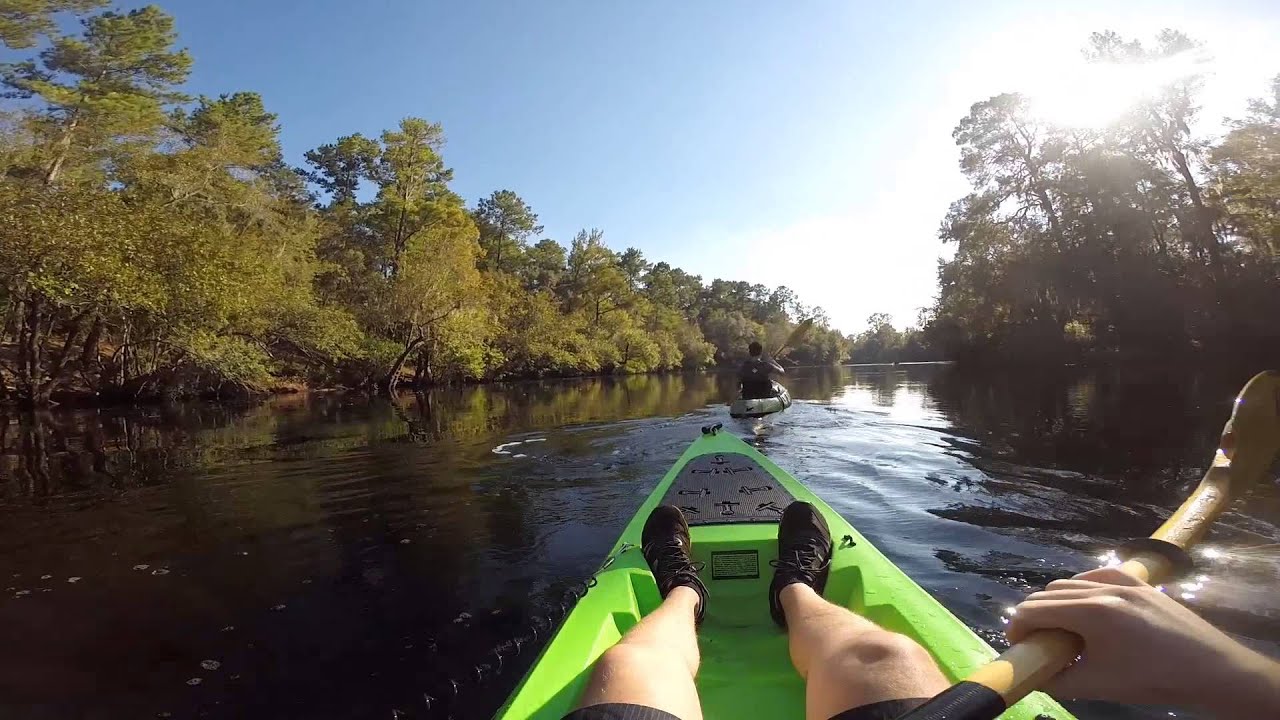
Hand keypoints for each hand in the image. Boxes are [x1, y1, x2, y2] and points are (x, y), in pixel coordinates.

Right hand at [1007, 566, 1279, 713]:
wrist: (1210, 669)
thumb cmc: (1153, 678)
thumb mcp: (1099, 686)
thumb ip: (1060, 680)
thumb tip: (1038, 677)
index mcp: (1090, 612)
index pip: (1034, 609)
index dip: (1017, 626)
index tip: (1017, 644)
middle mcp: (1102, 588)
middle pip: (1048, 593)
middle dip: (1034, 615)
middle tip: (1036, 640)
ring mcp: (1123, 581)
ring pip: (1071, 582)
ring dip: (1056, 602)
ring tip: (1061, 628)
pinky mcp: (1139, 583)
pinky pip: (1097, 575)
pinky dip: (1082, 588)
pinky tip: (1087, 606)